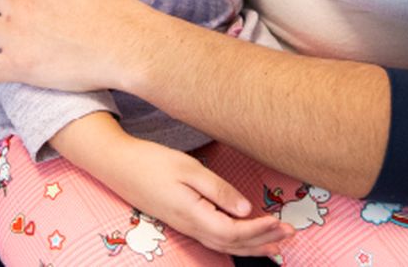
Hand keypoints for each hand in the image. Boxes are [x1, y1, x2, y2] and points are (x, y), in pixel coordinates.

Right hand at [54, 116, 292, 257]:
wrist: (117, 165)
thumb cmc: (151, 162)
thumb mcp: (188, 169)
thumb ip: (218, 190)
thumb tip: (246, 210)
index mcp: (193, 214)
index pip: (234, 232)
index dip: (260, 230)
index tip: (281, 222)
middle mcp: (190, 226)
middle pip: (232, 244)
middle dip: (263, 242)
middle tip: (290, 236)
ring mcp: (184, 226)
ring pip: (224, 244)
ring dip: (252, 246)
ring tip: (276, 244)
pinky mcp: (181, 220)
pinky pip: (214, 238)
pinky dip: (234, 241)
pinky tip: (243, 237)